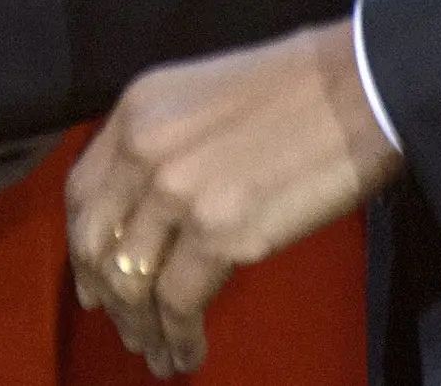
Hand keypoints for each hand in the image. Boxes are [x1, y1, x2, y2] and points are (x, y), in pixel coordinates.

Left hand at [67, 18, 404, 376]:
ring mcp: (176, 190)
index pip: (81, 192)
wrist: (358, 87)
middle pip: (95, 242)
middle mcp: (143, 148)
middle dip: (106, 295)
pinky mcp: (218, 231)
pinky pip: (177, 302)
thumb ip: (165, 144)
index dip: (83, 245)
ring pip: (129, 281)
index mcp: (137, 109)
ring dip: (141, 327)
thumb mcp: (201, 97)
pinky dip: (179, 337)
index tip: (91, 280)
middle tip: (126, 327)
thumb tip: (150, 209)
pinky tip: (190, 352)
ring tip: (159, 352)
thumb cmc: (299, 88)